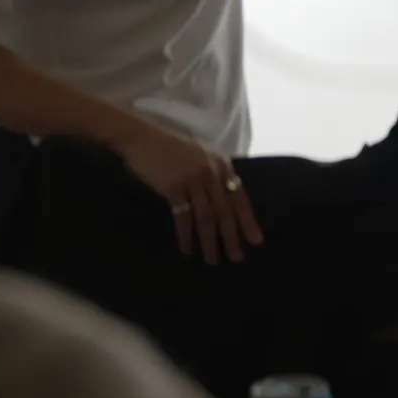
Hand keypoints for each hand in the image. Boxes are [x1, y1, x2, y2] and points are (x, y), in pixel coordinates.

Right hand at [114, 126, 263, 264]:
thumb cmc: (171, 147)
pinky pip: (183, 217)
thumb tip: (226, 198)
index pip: (240, 197)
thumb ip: (215, 173)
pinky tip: (187, 249)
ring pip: (206, 217)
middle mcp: (212, 173)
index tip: (255, 240)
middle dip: (232, 236)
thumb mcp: (202, 155)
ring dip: (210, 241)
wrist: (142, 137)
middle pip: (225, 210)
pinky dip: (186, 235)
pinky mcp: (173, 187)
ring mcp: (193, 180)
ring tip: (212, 260)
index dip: (248, 220)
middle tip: (237, 257)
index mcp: (222, 165)